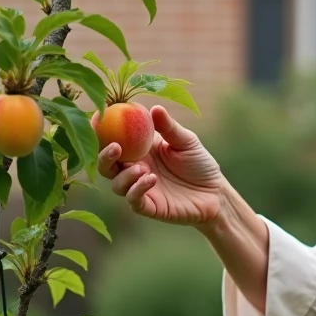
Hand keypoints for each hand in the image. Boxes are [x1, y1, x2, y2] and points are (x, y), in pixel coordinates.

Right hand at [97, 105, 223, 224]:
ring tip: (143, 169)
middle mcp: (135, 169)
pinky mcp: (149, 207)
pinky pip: (133, 200)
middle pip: (106, 166)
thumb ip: (169, 128)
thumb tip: (155, 108)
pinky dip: (137, 189)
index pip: (114, 141)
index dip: (102, 133)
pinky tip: (151, 179)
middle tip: (115, 147)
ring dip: (125, 175)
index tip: (99, 120)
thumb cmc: (199, 163)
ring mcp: (140, 189)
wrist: (215, 191)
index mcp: (140, 150)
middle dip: (104, 156)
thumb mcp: (187, 141)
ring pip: (117, 185)